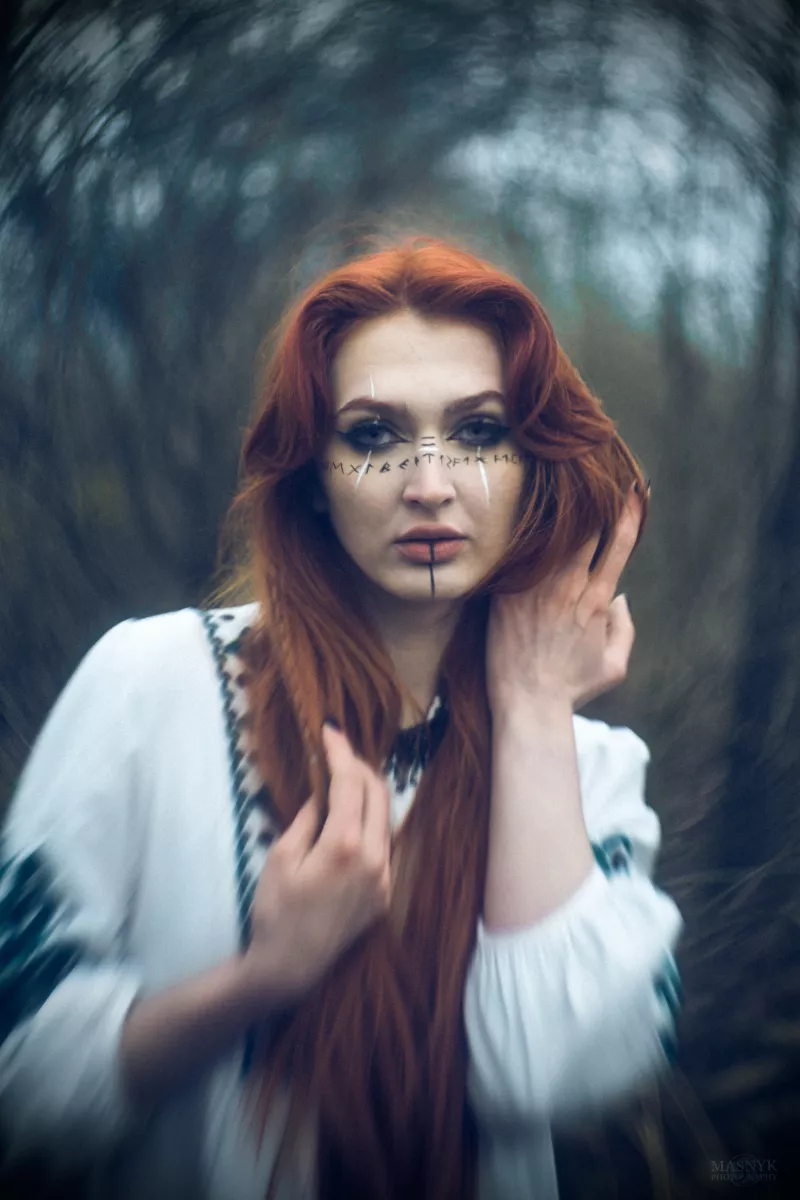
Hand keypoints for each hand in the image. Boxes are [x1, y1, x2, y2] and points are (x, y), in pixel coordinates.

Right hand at [240, 724, 390, 1011]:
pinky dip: (370, 822)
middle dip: (358, 765)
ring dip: (367, 792)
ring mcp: (384, 878)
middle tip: (335, 751)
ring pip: (385, 818)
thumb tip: (323, 792)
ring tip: (343, 777)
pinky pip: (384, 844)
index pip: (350, 782)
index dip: (340, 751)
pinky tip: (351, 816)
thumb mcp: (281, 857)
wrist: (290, 967)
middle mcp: (374, 859)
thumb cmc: (276, 911)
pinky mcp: (385, 893)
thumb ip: (307, 817)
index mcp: (344, 845)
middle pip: (377, 793)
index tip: (328, 729)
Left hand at [486, 488, 641, 713]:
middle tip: (594, 474)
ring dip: (560, 510)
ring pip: (551, 537)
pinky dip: (524, 534)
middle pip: (585, 531)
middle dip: (594, 500)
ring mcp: (535, 589)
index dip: (629, 515)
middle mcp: (568, 588)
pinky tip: (525, 509)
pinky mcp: (507, 595)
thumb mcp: (613, 666)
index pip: (618, 547)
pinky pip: (517, 556)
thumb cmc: (571, 689)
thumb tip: (622, 597)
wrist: (527, 703)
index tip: (633, 490)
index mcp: (597, 602)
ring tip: (561, 481)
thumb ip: (625, 630)